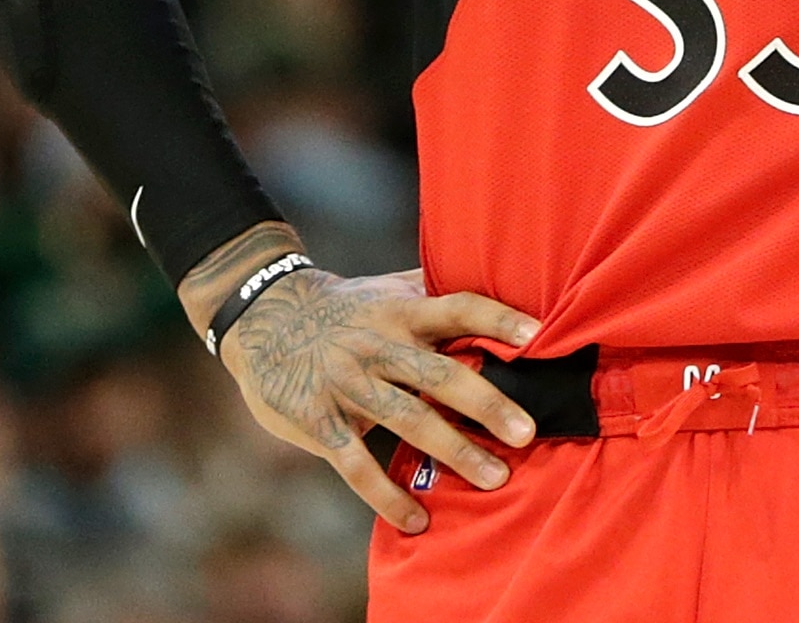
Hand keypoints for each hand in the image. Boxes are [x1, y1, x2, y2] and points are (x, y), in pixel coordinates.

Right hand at [218, 262, 544, 533]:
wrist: (262, 315)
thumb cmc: (345, 307)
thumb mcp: (386, 290)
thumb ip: (434, 292)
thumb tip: (501, 279)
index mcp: (400, 311)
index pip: (455, 308)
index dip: (494, 318)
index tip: (536, 335)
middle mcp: (377, 345)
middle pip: (438, 373)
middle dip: (485, 404)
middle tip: (527, 433)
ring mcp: (347, 384)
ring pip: (406, 419)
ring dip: (453, 451)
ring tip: (495, 479)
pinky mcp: (319, 421)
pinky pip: (355, 465)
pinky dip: (386, 496)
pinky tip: (416, 520)